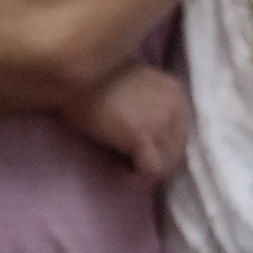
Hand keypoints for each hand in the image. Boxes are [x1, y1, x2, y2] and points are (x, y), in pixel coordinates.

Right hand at [57, 60, 191, 181]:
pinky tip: (116, 171)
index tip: (132, 151)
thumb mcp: (132, 83)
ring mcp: (162, 120)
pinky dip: (134, 178)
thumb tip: (145, 135)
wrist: (73, 73)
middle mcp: (174, 104)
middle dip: (152, 163)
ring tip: (119, 167)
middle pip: (176, 152)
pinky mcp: (143, 135)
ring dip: (143, 171)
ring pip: (167, 165)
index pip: (178, 134)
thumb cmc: (92, 79)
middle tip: (126, 164)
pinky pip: (151, 171)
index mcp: (174, 91)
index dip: (157, 148)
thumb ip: (148, 104)